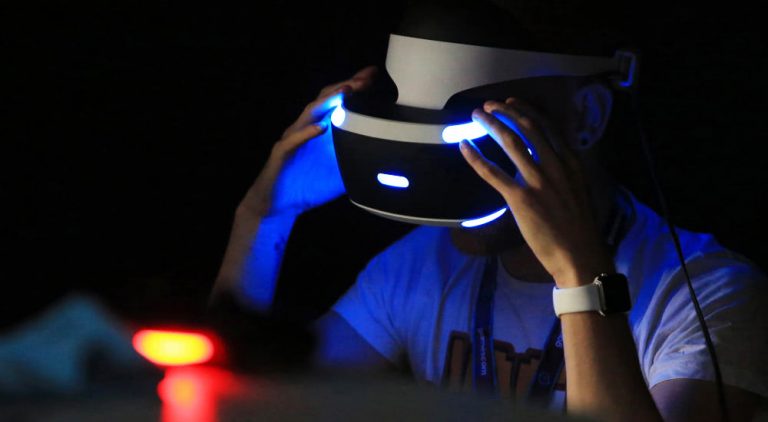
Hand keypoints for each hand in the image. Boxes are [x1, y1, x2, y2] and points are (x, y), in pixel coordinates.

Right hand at [238, 66, 377, 218]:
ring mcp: (293, 138)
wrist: (277, 204)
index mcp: (321, 129)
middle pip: (326, 99)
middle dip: (346, 86)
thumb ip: (357, 161)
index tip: (374, 76)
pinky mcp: (281, 152)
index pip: (338, 102)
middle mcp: (307, 128)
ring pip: (311, 113)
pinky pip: (293, 140)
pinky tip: (320, 128)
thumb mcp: (340, 172)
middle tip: (366, 77)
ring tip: (347, 91)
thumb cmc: (308, 186)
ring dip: (329, 101)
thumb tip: (384, 161)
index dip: (354, 87)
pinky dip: (306, 133)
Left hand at [459, 98, 613, 286]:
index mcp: (571, 162)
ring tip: (476, 116)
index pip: (547, 127)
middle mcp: (555, 166)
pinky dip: (476, 157)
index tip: (511, 102)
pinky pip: (493, 173)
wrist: (580, 255)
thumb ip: (563, 172)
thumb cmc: (579, 228)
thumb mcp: (579, 189)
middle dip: (506, 112)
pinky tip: (465, 146)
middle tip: (488, 105)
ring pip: (511, 143)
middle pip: (527, 129)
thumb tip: (545, 161)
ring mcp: (538, 181)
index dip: (527, 111)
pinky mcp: (521, 199)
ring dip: (491, 125)